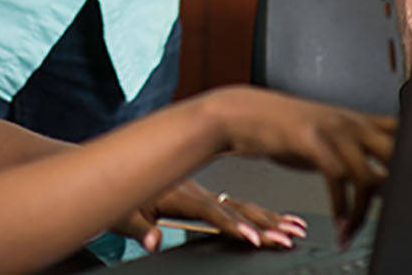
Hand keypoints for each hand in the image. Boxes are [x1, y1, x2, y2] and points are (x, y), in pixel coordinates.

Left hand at [110, 179, 306, 251]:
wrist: (117, 169)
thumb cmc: (120, 193)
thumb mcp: (121, 213)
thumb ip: (138, 229)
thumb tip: (152, 241)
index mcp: (179, 195)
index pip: (212, 212)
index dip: (233, 226)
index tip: (253, 238)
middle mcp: (196, 191)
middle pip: (236, 208)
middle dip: (264, 224)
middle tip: (287, 237)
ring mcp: (203, 193)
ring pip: (242, 205)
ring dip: (269, 218)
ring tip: (295, 229)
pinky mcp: (206, 196)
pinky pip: (237, 205)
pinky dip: (259, 212)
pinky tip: (278, 218)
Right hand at [201, 86, 396, 242]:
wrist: (243, 114)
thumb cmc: (285, 130)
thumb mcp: (326, 140)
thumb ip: (355, 158)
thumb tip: (384, 185)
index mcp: (358, 120)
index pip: (403, 132)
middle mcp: (351, 122)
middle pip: (395, 152)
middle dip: (400, 187)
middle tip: (397, 217)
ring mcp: (332, 129)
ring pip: (367, 173)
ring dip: (363, 212)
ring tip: (354, 230)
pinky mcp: (312, 140)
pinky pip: (338, 179)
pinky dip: (342, 208)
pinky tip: (338, 223)